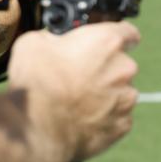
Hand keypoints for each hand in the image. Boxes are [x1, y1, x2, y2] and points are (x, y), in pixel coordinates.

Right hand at [6, 21, 140, 160]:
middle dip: (105, 70)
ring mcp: (125, 98)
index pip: (127, 32)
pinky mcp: (122, 123)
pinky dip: (105, 118)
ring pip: (121, 92)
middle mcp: (123, 68)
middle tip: (79, 79)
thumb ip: (54, 36)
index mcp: (106, 42)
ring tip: (78, 103)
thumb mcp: (33, 43)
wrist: (32, 129)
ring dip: (106, 95)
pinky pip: (119, 117)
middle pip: (122, 65)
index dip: (116, 38)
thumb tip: (54, 39)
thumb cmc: (34, 86)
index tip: (109, 44)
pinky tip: (83, 120)